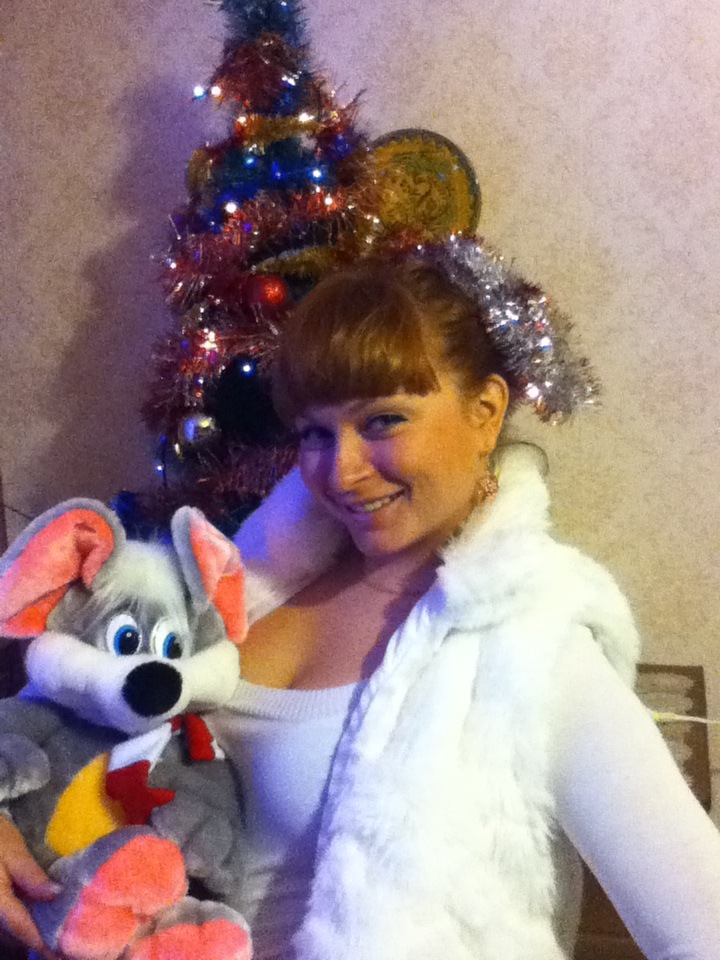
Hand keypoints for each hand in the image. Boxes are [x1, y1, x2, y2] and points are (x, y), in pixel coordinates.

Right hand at [0, 815, 59, 958]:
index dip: (43, 943)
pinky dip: (24, 924)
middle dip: (39, 941)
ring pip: (11, 930)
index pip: (22, 927)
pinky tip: (42, 922)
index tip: (61, 956)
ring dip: (32, 934)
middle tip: (64, 950)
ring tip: (58, 940)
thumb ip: (31, 875)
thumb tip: (55, 893)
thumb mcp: (13, 852)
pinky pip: (10, 921)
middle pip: (16, 933)